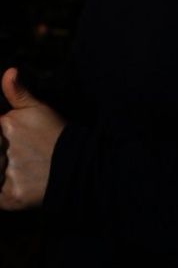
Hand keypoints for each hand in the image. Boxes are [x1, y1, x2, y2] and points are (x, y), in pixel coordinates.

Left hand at [0, 67, 67, 210]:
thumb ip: (17, 92)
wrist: (78, 165)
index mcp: (6, 125)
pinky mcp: (12, 196)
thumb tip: (9, 71)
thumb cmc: (55, 135)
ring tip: (13, 168)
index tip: (2, 142)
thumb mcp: (38, 109)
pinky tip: (13, 186)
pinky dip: (1, 194)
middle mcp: (3, 150)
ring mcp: (8, 175)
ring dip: (0, 170)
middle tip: (10, 156)